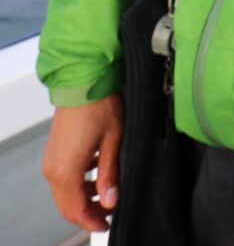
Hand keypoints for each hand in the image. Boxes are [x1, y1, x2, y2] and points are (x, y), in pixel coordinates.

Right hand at [42, 93, 123, 232]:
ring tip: (106, 193)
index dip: (92, 221)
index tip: (106, 224)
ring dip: (83, 197)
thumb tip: (110, 200)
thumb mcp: (113, 140)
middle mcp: (54, 168)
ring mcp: (52, 158)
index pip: (76, 210)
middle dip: (87, 213)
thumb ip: (110, 174)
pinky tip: (97, 173)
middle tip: (107, 214)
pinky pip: (63, 177)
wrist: (84, 78)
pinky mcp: (54, 150)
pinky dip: (78, 182)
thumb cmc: (99, 103)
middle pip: (67, 205)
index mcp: (67, 170)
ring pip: (64, 192)